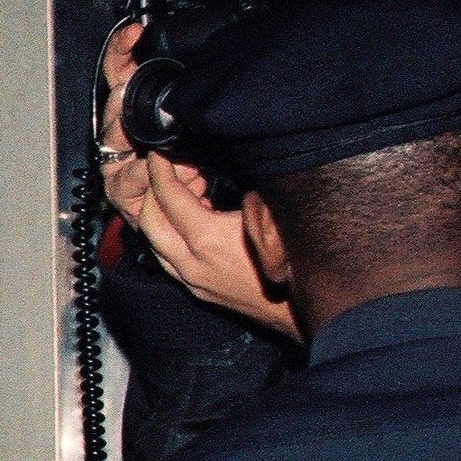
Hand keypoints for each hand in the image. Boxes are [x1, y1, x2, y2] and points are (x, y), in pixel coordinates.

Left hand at [98, 24, 294, 337]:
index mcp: (206, 241)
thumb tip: (235, 153)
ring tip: (185, 185)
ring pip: (154, 239)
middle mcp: (189, 264)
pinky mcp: (197, 290)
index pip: (166, 195)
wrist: (312, 314)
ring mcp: (191, 281)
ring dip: (160, 209)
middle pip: (148, 216)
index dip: (161, 166)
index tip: (161, 146)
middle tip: (174, 163)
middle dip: (154, 185)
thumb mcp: (275, 211)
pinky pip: (166, 255)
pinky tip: (192, 213)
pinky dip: (169, 230)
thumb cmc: (301, 262)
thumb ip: (250, 184)